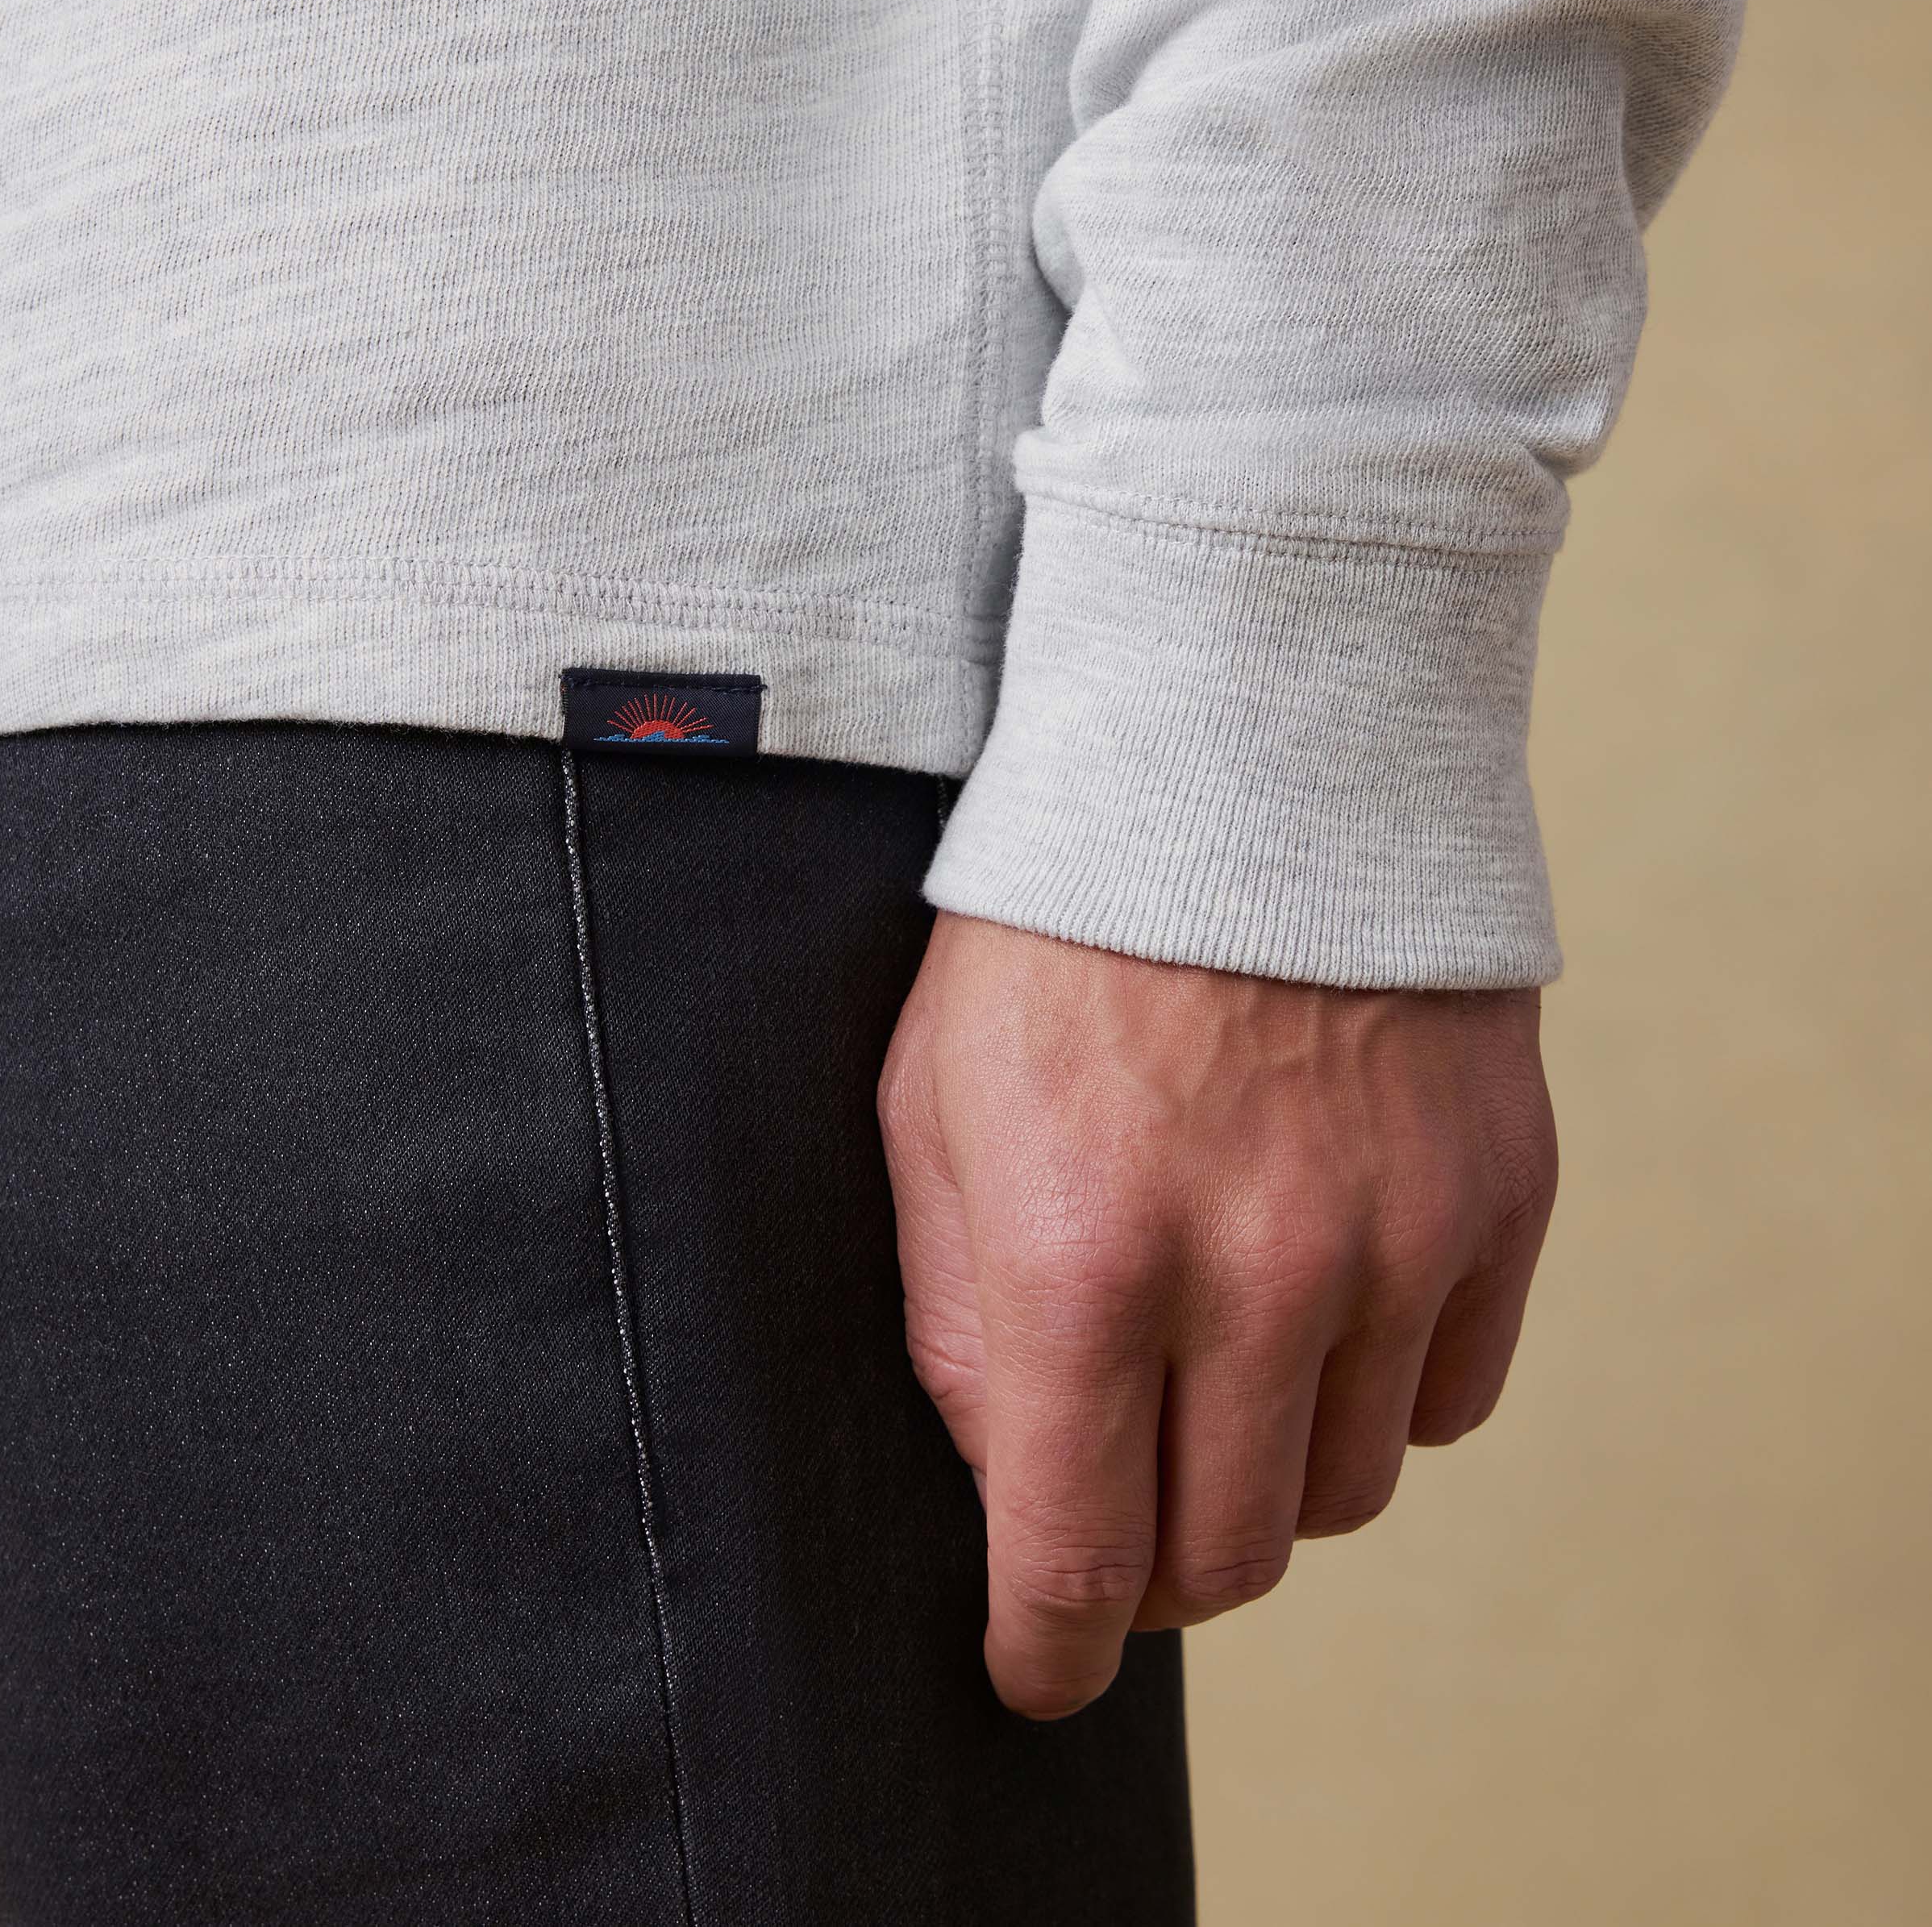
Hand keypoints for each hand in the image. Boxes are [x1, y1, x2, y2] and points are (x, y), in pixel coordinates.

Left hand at [877, 912, 1555, 1719]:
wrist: (1243, 757)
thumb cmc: (1052, 936)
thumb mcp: (929, 1110)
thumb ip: (951, 1318)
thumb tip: (1011, 1480)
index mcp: (1080, 1261)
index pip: (1076, 1560)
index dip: (1049, 1654)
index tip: (1039, 1669)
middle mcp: (1254, 1277)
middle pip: (1228, 1558)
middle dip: (1158, 1567)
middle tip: (1128, 1505)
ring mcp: (1397, 1242)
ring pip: (1346, 1492)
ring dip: (1274, 1469)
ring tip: (1226, 1362)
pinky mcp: (1498, 1199)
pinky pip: (1453, 1397)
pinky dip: (1383, 1388)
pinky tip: (1329, 1297)